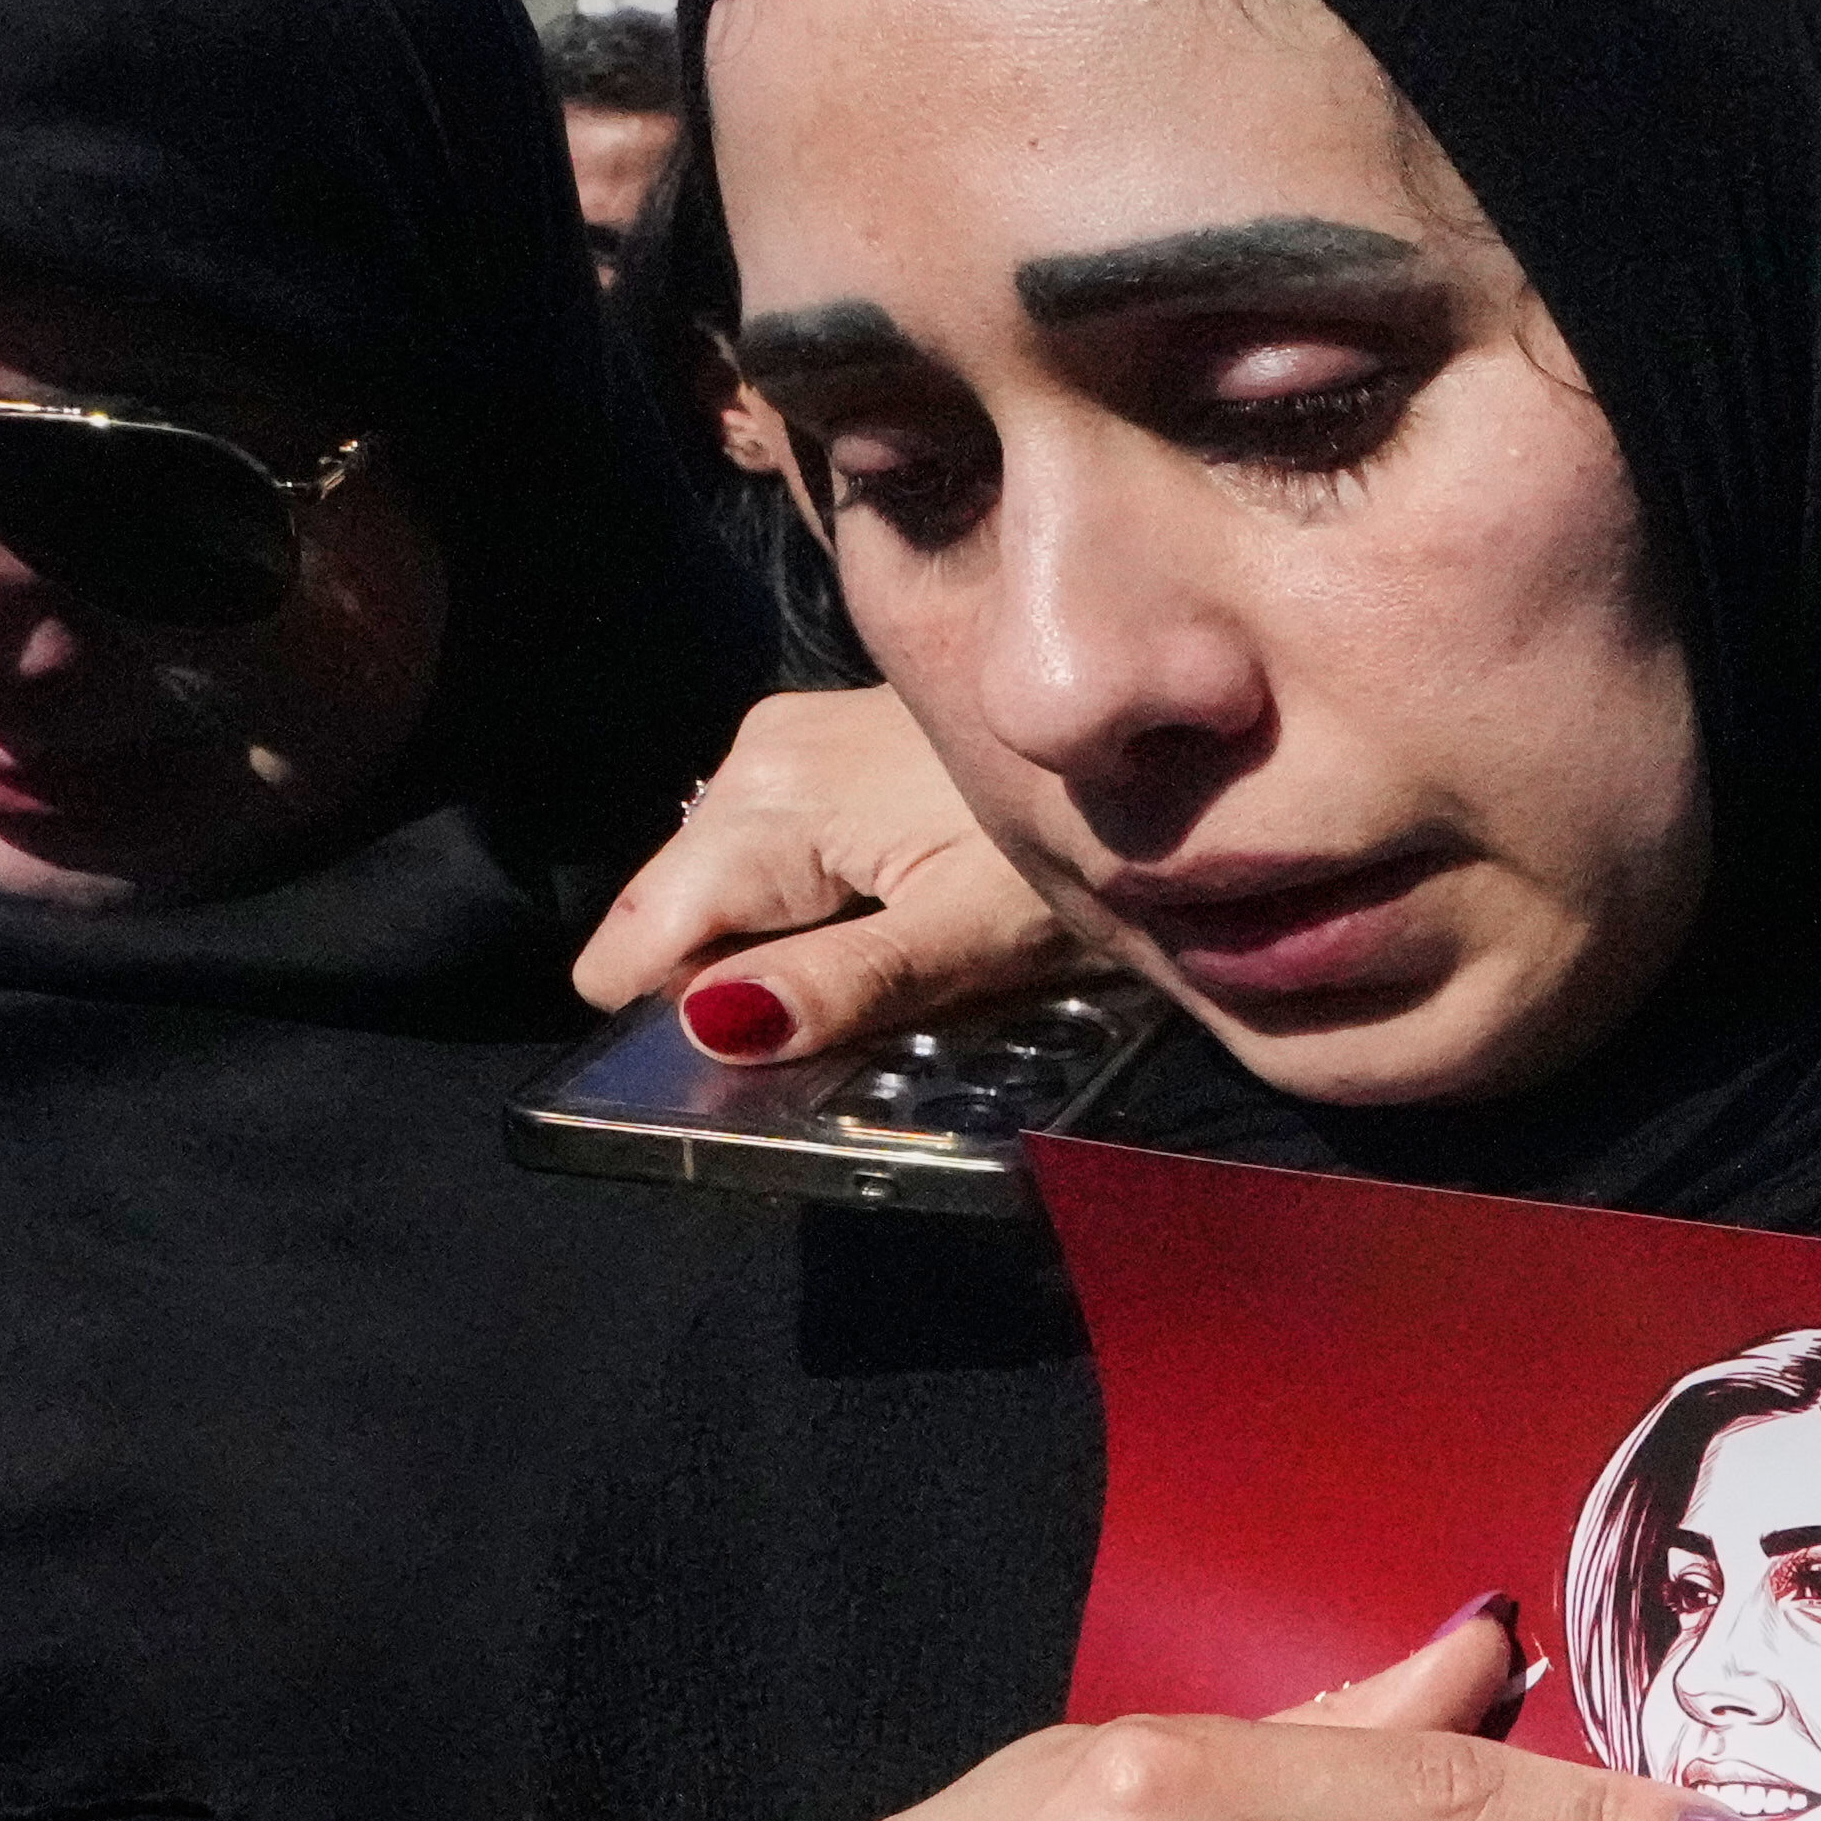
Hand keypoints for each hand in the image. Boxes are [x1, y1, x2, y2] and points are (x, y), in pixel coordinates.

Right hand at [574, 679, 1097, 1056]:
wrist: (1179, 752)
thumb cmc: (1084, 847)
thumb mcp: (966, 939)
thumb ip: (836, 983)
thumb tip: (709, 1024)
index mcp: (768, 800)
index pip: (642, 937)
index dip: (679, 1019)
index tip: (749, 1073)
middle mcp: (754, 757)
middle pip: (680, 913)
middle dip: (732, 986)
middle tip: (846, 1030)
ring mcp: (792, 746)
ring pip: (727, 888)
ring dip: (776, 951)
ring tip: (883, 978)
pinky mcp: (835, 754)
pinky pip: (780, 857)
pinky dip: (814, 910)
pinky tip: (893, 928)